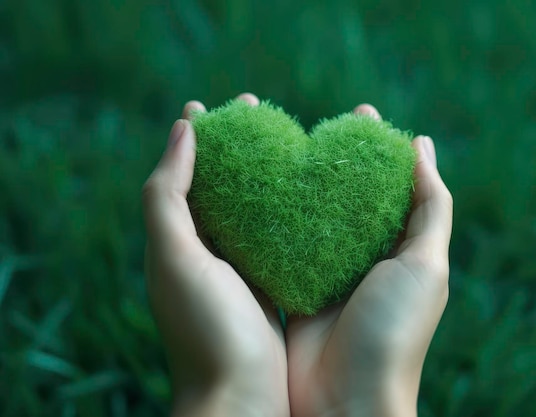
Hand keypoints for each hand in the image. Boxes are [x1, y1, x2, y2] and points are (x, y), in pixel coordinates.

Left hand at [142, 96, 288, 416]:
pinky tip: (314, 193)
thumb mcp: (174, 257)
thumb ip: (166, 194)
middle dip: (238, 145)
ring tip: (293, 141)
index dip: (197, 136)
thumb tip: (182, 131)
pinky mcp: (273, 285)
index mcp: (179, 242)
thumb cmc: (207, 331)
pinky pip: (280, 237)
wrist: (242, 399)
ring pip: (254, 207)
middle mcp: (207, 253)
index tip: (216, 104)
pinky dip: (291, 210)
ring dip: (270, 173)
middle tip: (261, 111)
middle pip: (222, 184)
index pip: (183, 173)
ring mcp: (241, 270)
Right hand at [286, 105, 452, 416]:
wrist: (345, 401)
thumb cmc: (393, 333)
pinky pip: (280, 243)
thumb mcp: (426, 266)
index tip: (358, 113)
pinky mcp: (291, 287)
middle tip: (311, 119)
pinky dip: (271, 216)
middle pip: (345, 194)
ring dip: (297, 180)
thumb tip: (421, 147)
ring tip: (277, 141)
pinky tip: (255, 186)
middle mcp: (360, 257)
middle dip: (331, 156)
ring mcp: (324, 272)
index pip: (387, 185)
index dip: (375, 148)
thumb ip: (431, 207)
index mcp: (397, 249)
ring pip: (309, 215)